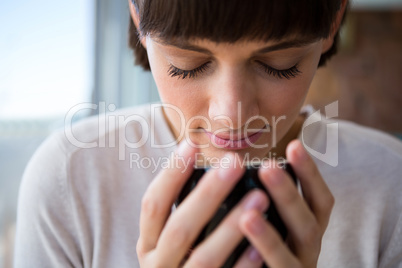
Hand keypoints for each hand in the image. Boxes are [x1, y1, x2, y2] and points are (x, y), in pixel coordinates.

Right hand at [136, 141, 268, 266]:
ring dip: (230, 228)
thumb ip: (180, 213)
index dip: (170, 174)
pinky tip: (260, 247)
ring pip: (203, 259)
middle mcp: (157, 266)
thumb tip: (204, 167)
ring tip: (259, 196)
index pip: (153, 204)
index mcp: (148, 244)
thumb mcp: (168, 242)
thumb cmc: (178, 263)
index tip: (191, 143)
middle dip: (207, 194)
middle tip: (235, 163)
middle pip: (179, 228)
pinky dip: (242, 266)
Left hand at [238, 140, 334, 267]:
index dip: (310, 173)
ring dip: (269, 234)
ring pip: (288, 254)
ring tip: (248, 216)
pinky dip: (261, 258)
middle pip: (307, 222)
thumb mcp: (276, 222)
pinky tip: (244, 240)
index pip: (318, 199)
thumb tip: (235, 165)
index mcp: (308, 228)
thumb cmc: (266, 248)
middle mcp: (307, 249)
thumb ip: (263, 199)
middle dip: (289, 195)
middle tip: (269, 168)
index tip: (294, 146)